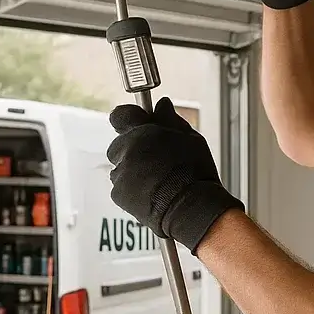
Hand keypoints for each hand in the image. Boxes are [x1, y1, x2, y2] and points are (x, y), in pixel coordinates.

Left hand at [107, 97, 244, 252]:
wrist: (191, 208)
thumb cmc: (195, 173)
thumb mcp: (190, 138)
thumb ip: (170, 119)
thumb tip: (162, 105)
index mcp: (143, 131)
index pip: (121, 115)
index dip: (130, 119)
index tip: (138, 123)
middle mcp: (127, 150)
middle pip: (119, 143)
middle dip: (132, 148)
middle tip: (154, 157)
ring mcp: (121, 173)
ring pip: (121, 166)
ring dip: (132, 169)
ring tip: (157, 179)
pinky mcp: (118, 194)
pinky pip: (121, 186)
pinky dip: (132, 188)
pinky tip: (153, 192)